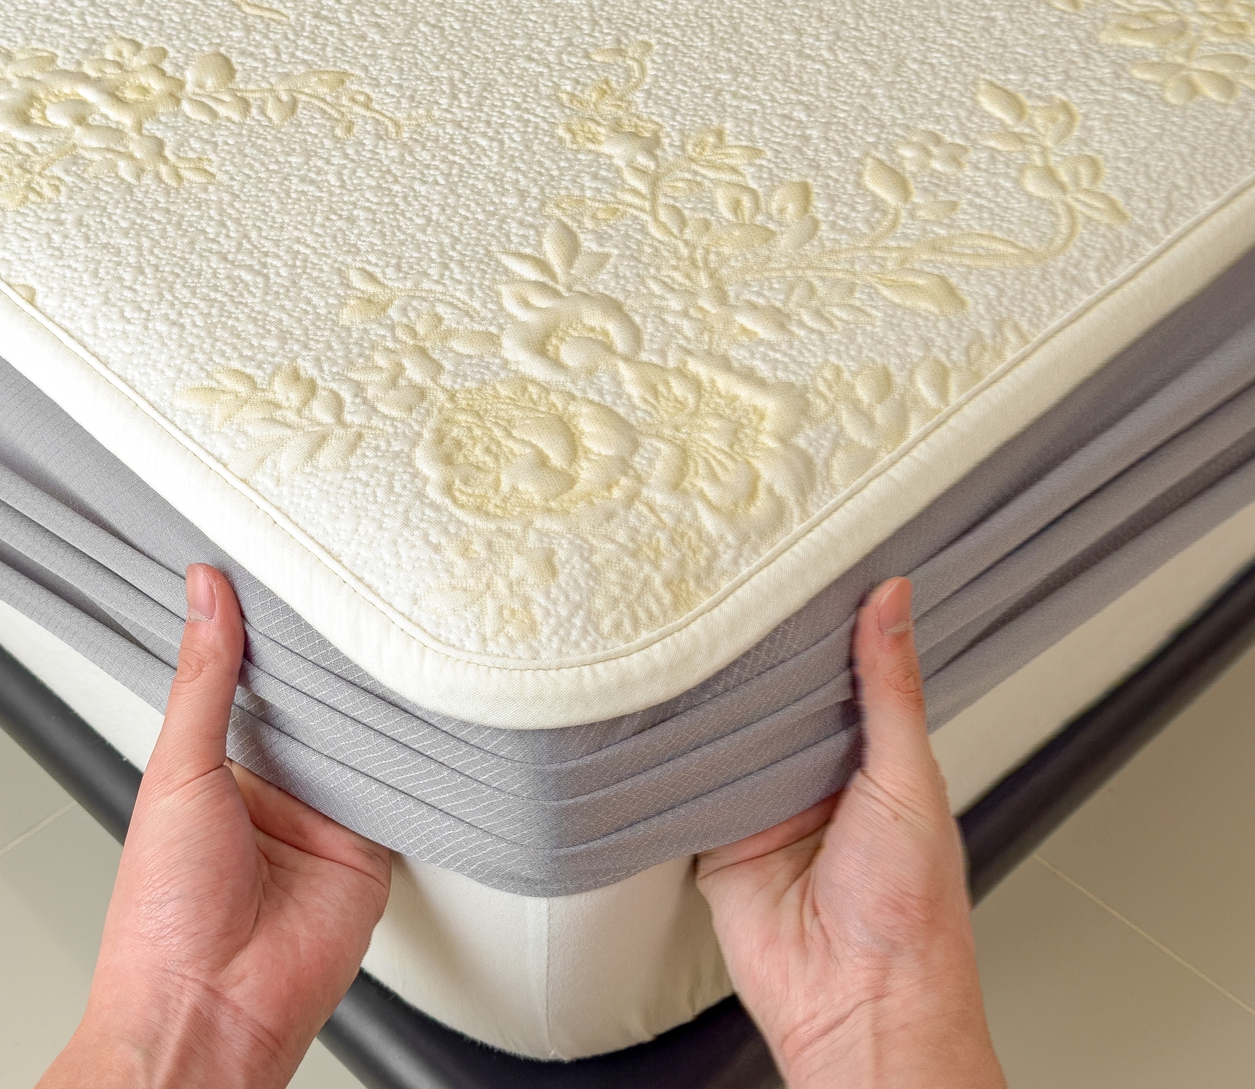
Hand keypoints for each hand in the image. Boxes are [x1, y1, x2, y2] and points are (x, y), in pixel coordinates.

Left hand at [40, 565, 390, 1088]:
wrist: (207, 1013)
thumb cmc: (161, 918)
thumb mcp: (176, 771)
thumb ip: (202, 681)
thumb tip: (202, 595)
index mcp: (219, 768)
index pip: (254, 680)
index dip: (268, 631)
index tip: (285, 568)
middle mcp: (276, 790)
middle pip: (315, 706)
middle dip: (330, 662)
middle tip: (353, 589)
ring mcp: (326, 819)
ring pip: (360, 740)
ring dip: (370, 704)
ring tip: (391, 633)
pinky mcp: (371, 850)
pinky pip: (400, 791)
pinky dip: (410, 759)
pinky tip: (419, 710)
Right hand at [697, 578, 1004, 1088]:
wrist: (860, 1008)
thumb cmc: (912, 916)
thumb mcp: (909, 780)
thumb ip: (891, 692)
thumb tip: (895, 603)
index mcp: (872, 760)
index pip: (840, 674)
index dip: (823, 626)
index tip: (803, 568)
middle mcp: (815, 779)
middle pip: (776, 700)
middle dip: (758, 660)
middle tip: (730, 592)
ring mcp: (763, 808)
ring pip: (729, 734)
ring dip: (715, 704)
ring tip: (692, 638)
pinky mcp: (716, 839)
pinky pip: (688, 785)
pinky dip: (674, 758)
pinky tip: (663, 713)